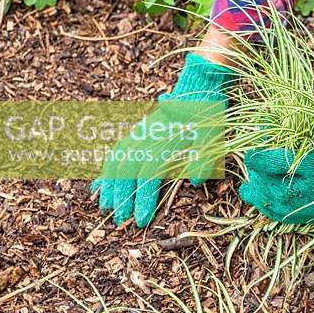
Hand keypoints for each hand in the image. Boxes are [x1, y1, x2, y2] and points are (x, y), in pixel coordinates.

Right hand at [91, 52, 230, 226]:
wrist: (198, 91)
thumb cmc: (209, 118)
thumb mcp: (215, 137)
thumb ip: (206, 157)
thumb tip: (196, 180)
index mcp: (168, 139)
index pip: (150, 173)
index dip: (143, 197)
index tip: (140, 219)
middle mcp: (149, 136)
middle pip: (127, 168)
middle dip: (122, 197)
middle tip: (120, 221)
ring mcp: (140, 133)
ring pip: (116, 159)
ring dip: (109, 184)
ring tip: (104, 206)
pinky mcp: (136, 132)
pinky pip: (116, 151)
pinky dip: (106, 169)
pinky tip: (98, 186)